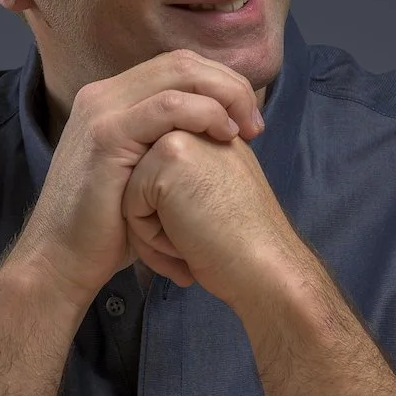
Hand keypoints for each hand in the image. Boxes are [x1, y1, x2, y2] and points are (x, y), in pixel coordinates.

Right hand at [10, 49, 263, 304]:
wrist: (63, 260)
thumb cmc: (111, 227)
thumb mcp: (146, 174)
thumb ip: (172, 144)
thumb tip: (223, 132)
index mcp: (114, 99)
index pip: (179, 66)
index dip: (222, 84)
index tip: (249, 120)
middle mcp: (104, 95)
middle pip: (183, 62)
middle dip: (230, 86)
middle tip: (255, 123)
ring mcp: (102, 111)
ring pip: (178, 74)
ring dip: (224, 96)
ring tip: (246, 129)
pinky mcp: (106, 135)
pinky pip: (167, 107)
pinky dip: (204, 113)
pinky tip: (224, 135)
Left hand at [121, 128, 307, 309]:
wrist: (265, 266)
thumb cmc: (245, 247)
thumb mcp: (223, 196)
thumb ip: (192, 179)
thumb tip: (156, 193)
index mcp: (215, 138)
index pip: (164, 177)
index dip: (176, 216)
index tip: (209, 236)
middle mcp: (199, 130)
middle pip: (145, 182)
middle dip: (161, 222)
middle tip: (198, 246)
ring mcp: (182, 139)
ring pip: (134, 193)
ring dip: (154, 232)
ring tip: (191, 248)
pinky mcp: (167, 159)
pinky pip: (131, 205)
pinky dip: (150, 237)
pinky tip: (185, 245)